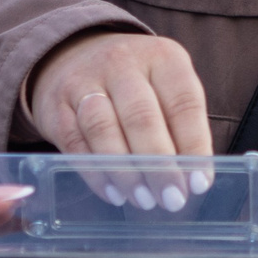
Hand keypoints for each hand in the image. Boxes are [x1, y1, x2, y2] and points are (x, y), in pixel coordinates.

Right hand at [25, 31, 213, 209]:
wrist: (75, 56)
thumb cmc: (136, 83)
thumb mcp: (165, 87)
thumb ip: (180, 126)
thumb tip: (193, 180)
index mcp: (162, 57)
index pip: (183, 102)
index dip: (194, 145)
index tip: (199, 183)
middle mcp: (123, 62)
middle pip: (142, 116)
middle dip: (159, 164)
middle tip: (172, 199)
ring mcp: (86, 81)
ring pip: (104, 128)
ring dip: (126, 171)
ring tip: (144, 200)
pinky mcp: (57, 105)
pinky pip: (76, 143)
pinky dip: (96, 173)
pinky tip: (114, 194)